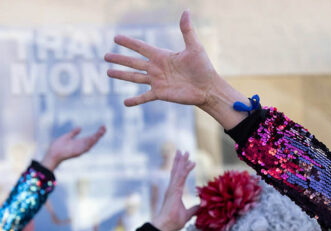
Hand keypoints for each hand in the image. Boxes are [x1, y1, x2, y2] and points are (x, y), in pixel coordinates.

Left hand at [40, 126, 105, 171]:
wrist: (52, 153)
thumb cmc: (58, 147)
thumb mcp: (67, 136)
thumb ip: (73, 133)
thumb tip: (80, 127)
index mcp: (80, 142)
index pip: (91, 137)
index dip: (97, 132)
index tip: (102, 126)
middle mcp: (82, 146)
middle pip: (93, 140)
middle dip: (99, 134)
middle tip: (104, 127)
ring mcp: (80, 150)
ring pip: (91, 143)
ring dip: (96, 138)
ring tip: (101, 131)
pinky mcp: (77, 153)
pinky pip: (85, 148)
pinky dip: (89, 143)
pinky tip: (93, 138)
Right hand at [105, 11, 244, 128]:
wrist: (209, 88)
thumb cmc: (204, 68)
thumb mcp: (194, 47)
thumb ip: (187, 30)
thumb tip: (186, 11)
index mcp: (162, 56)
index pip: (141, 47)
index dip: (128, 43)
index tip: (116, 38)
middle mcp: (157, 68)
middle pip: (133, 62)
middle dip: (119, 59)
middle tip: (105, 55)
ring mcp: (157, 81)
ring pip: (134, 77)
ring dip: (121, 75)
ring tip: (108, 72)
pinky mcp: (161, 94)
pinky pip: (145, 97)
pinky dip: (135, 100)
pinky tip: (125, 103)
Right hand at [151, 151, 198, 230]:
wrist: (165, 225)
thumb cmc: (173, 221)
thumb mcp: (188, 214)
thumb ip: (194, 209)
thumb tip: (201, 206)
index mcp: (174, 192)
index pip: (179, 178)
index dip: (183, 169)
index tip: (187, 161)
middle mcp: (172, 189)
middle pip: (176, 172)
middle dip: (180, 161)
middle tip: (183, 151)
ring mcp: (172, 189)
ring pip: (178, 172)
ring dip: (181, 162)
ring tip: (184, 152)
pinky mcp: (174, 191)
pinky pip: (181, 178)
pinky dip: (185, 170)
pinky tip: (190, 163)